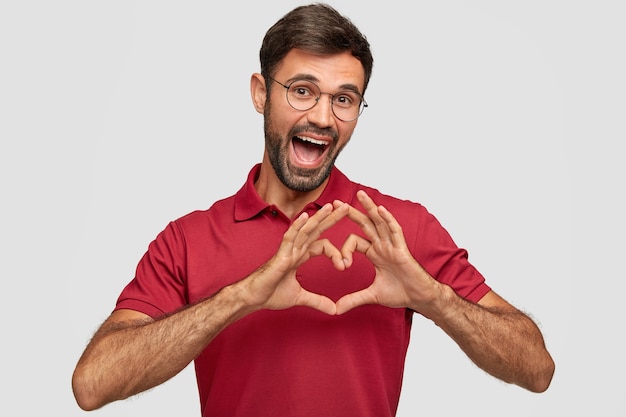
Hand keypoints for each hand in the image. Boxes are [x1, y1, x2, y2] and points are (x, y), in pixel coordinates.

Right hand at [241, 202, 349, 314]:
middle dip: (331, 218)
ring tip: (332, 206)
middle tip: (347, 206)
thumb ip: (318, 301)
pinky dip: (297, 226)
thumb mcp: (300, 297)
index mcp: (300, 255)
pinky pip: (289, 237)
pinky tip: (306, 216)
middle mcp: (295, 249)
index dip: (335, 253)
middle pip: (316, 229)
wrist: (253, 298)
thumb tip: (334, 310)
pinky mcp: (280, 255)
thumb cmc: (270, 293)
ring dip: (319, 217)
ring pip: (305, 229)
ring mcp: (287, 250)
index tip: (345, 265)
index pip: (322, 245)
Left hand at [334, 191, 440, 314]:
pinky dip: (388, 219)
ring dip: (370, 207)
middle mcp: (383, 245)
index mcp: (375, 253)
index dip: (344, 249)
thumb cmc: (400, 293)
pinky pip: (395, 231)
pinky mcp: (402, 249)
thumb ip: (353, 299)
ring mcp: (393, 245)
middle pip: (365, 223)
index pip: (354, 241)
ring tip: (360, 194)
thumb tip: (335, 309)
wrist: (419, 298)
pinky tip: (380, 209)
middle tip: (338, 202)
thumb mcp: (371, 295)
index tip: (341, 265)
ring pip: (380, 222)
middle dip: (352, 212)